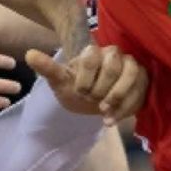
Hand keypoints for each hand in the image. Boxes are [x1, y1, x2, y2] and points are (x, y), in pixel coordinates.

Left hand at [27, 45, 148, 123]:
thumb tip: (28, 53)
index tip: (80, 92)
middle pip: (113, 67)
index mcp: (93, 51)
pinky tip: (111, 120)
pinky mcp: (142, 81)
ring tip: (104, 112)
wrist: (93, 103)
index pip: (91, 58)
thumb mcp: (60, 82)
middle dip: (101, 89)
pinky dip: (126, 108)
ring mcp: (131, 66)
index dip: (85, 79)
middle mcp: (114, 54)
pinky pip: (140, 91)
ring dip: (117, 97)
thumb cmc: (76, 89)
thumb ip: (48, 68)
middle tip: (92, 101)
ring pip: (132, 76)